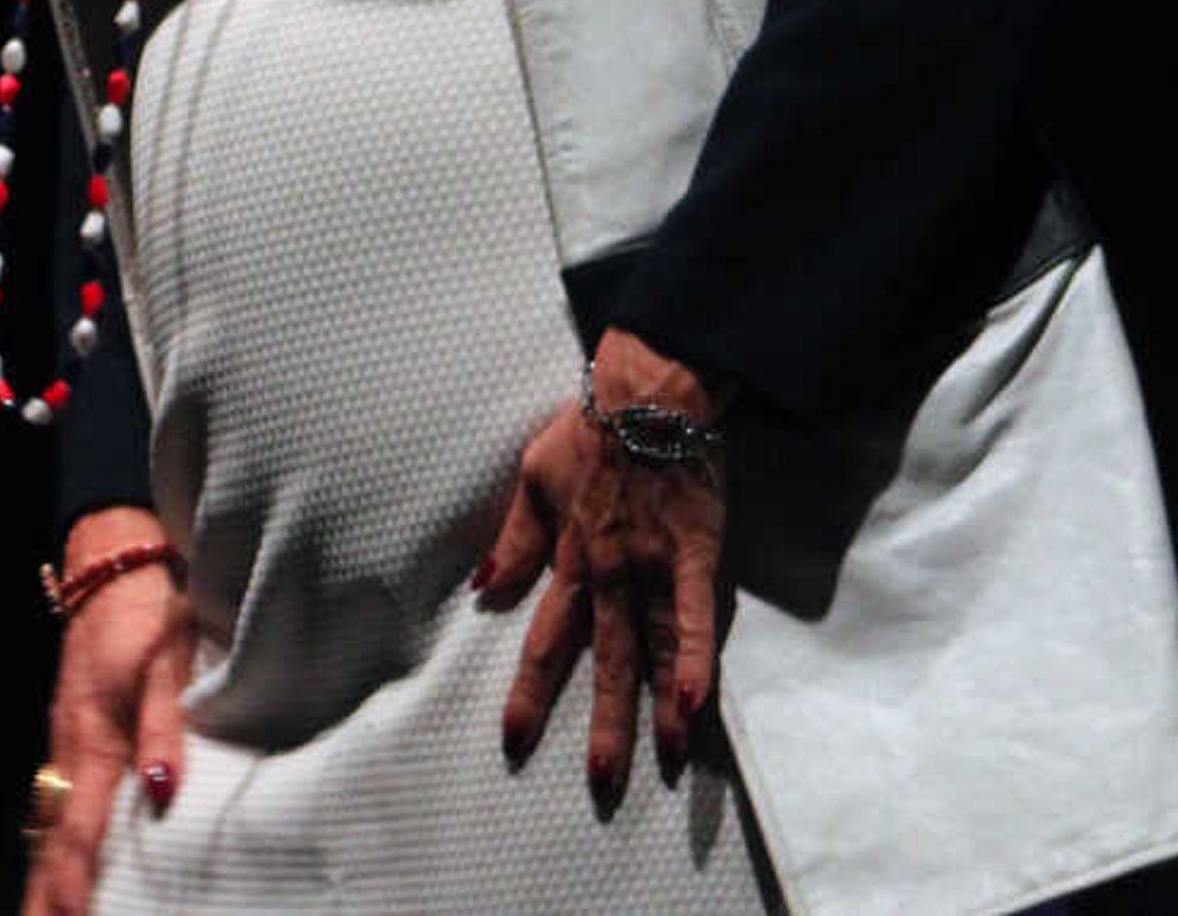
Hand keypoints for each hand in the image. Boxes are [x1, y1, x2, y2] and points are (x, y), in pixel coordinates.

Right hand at [22, 509, 191, 915]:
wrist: (116, 561)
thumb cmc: (152, 610)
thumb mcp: (169, 659)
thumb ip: (164, 724)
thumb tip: (161, 789)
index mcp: (95, 740)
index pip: (82, 831)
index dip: (78, 883)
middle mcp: (71, 752)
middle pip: (52, 843)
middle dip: (45, 899)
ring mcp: (66, 746)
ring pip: (49, 829)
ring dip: (44, 882)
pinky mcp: (72, 737)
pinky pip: (56, 809)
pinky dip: (52, 852)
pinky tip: (56, 875)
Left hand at [476, 328, 728, 814]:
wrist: (645, 392)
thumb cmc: (587, 429)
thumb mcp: (532, 479)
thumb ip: (513, 539)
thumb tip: (481, 588)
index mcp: (568, 561)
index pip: (543, 641)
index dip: (530, 694)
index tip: (514, 742)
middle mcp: (607, 576)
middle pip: (602, 662)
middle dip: (603, 726)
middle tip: (601, 785)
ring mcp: (651, 569)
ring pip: (652, 651)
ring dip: (656, 711)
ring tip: (667, 762)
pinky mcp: (693, 557)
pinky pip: (694, 618)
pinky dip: (695, 662)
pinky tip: (696, 704)